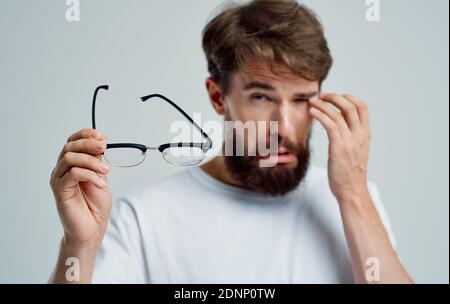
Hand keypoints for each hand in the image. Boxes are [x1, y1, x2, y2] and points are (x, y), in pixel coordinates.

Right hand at [50, 128, 111, 248]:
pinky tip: (100, 183)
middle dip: (89, 144)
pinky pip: (73, 174)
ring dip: (91, 161)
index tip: (103, 137)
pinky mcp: (60, 190)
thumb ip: (98, 160)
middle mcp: (62, 169)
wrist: (92, 228)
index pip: (73, 141)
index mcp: (72, 164)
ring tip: (105, 171)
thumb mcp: (101, 176)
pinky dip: (90, 175)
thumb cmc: (95, 205)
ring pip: (70, 158)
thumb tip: (100, 142)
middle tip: (104, 148)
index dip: (86, 135)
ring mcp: (59, 179)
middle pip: (70, 146)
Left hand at [309, 93, 370, 201]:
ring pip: (338, 114)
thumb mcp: (355, 151)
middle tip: (321, 96)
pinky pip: (330, 125)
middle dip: (334, 97)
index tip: (334, 97)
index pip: (362, 107)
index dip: (348, 97)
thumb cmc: (350, 173)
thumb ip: (350, 137)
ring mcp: (350, 141)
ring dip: (323, 104)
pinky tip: (312, 112)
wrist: (352, 191)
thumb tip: (339, 126)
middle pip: (350, 106)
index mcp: (365, 134)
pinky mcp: (339, 148)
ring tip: (312, 102)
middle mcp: (360, 135)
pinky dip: (320, 115)